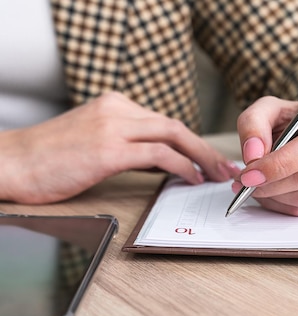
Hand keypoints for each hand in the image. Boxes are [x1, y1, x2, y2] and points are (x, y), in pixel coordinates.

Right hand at [0, 92, 239, 203]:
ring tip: (216, 175)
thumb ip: (128, 145)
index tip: (209, 159)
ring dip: (201, 157)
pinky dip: (181, 166)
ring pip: (173, 135)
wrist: (9, 162)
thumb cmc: (48, 159)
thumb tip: (165, 162)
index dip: (192, 142)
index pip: (164, 122)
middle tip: (225, 167)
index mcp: (114, 105)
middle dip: (205, 149)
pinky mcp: (108, 149)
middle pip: (175, 126)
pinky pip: (159, 155)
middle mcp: (117, 110)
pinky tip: (191, 178)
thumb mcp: (93, 141)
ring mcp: (112, 127)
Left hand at [234, 96, 297, 215]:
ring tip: (260, 188)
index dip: (280, 162)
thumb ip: (254, 123)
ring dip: (278, 198)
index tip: (252, 172)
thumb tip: (253, 154)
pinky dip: (289, 207)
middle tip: (248, 182)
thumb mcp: (273, 110)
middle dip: (273, 183)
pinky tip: (277, 195)